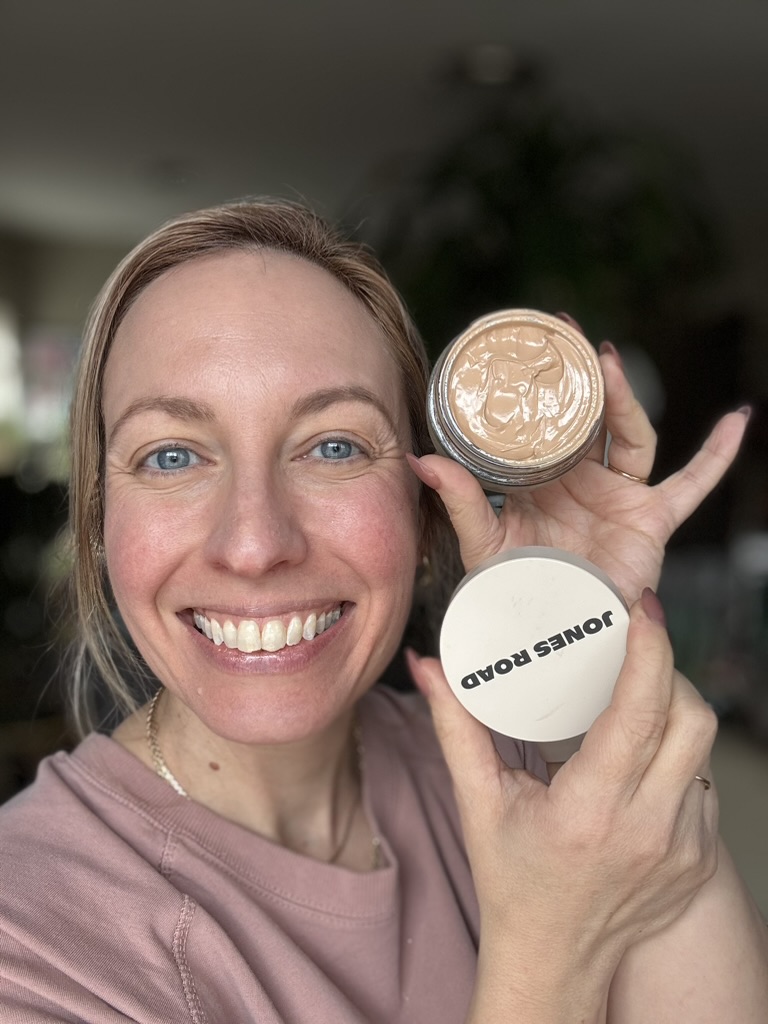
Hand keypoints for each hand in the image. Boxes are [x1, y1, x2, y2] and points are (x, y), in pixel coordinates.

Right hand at [406, 590, 719, 1010]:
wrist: (554, 960)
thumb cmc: (511, 881)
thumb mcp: (478, 803)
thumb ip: (455, 727)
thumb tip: (427, 666)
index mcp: (589, 811)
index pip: (639, 714)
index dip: (649, 650)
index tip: (642, 608)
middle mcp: (647, 829)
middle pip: (690, 718)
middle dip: (668, 669)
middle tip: (634, 647)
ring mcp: (682, 847)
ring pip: (703, 747)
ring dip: (675, 709)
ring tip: (637, 694)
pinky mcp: (701, 859)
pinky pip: (705, 782)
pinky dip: (679, 755)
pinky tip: (643, 755)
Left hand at [409, 339, 747, 603]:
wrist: (556, 636)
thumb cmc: (514, 593)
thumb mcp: (483, 543)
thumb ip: (460, 501)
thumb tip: (423, 459)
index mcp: (537, 482)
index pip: (538, 425)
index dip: (533, 389)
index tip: (519, 347)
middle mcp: (578, 481)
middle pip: (586, 417)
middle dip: (579, 374)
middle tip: (563, 328)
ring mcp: (618, 496)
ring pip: (630, 434)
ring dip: (623, 398)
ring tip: (606, 361)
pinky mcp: (652, 520)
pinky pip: (692, 483)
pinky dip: (717, 455)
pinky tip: (738, 420)